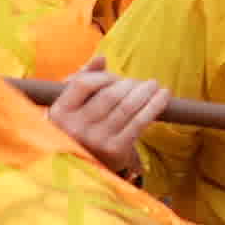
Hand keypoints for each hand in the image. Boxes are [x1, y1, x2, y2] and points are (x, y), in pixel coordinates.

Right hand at [44, 69, 172, 161]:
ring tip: (155, 85)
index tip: (116, 78)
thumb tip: (101, 59)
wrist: (85, 166)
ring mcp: (96, 140)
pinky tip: (164, 96)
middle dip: (130, 84)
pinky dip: (155, 106)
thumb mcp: (72, 105)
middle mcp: (76, 127)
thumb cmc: (79, 126)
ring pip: (127, 107)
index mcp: (60, 113)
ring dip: (146, 92)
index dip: (104, 76)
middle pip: (110, 95)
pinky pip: (139, 122)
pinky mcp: (115, 150)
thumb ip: (83, 78)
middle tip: (141, 82)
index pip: (84, 84)